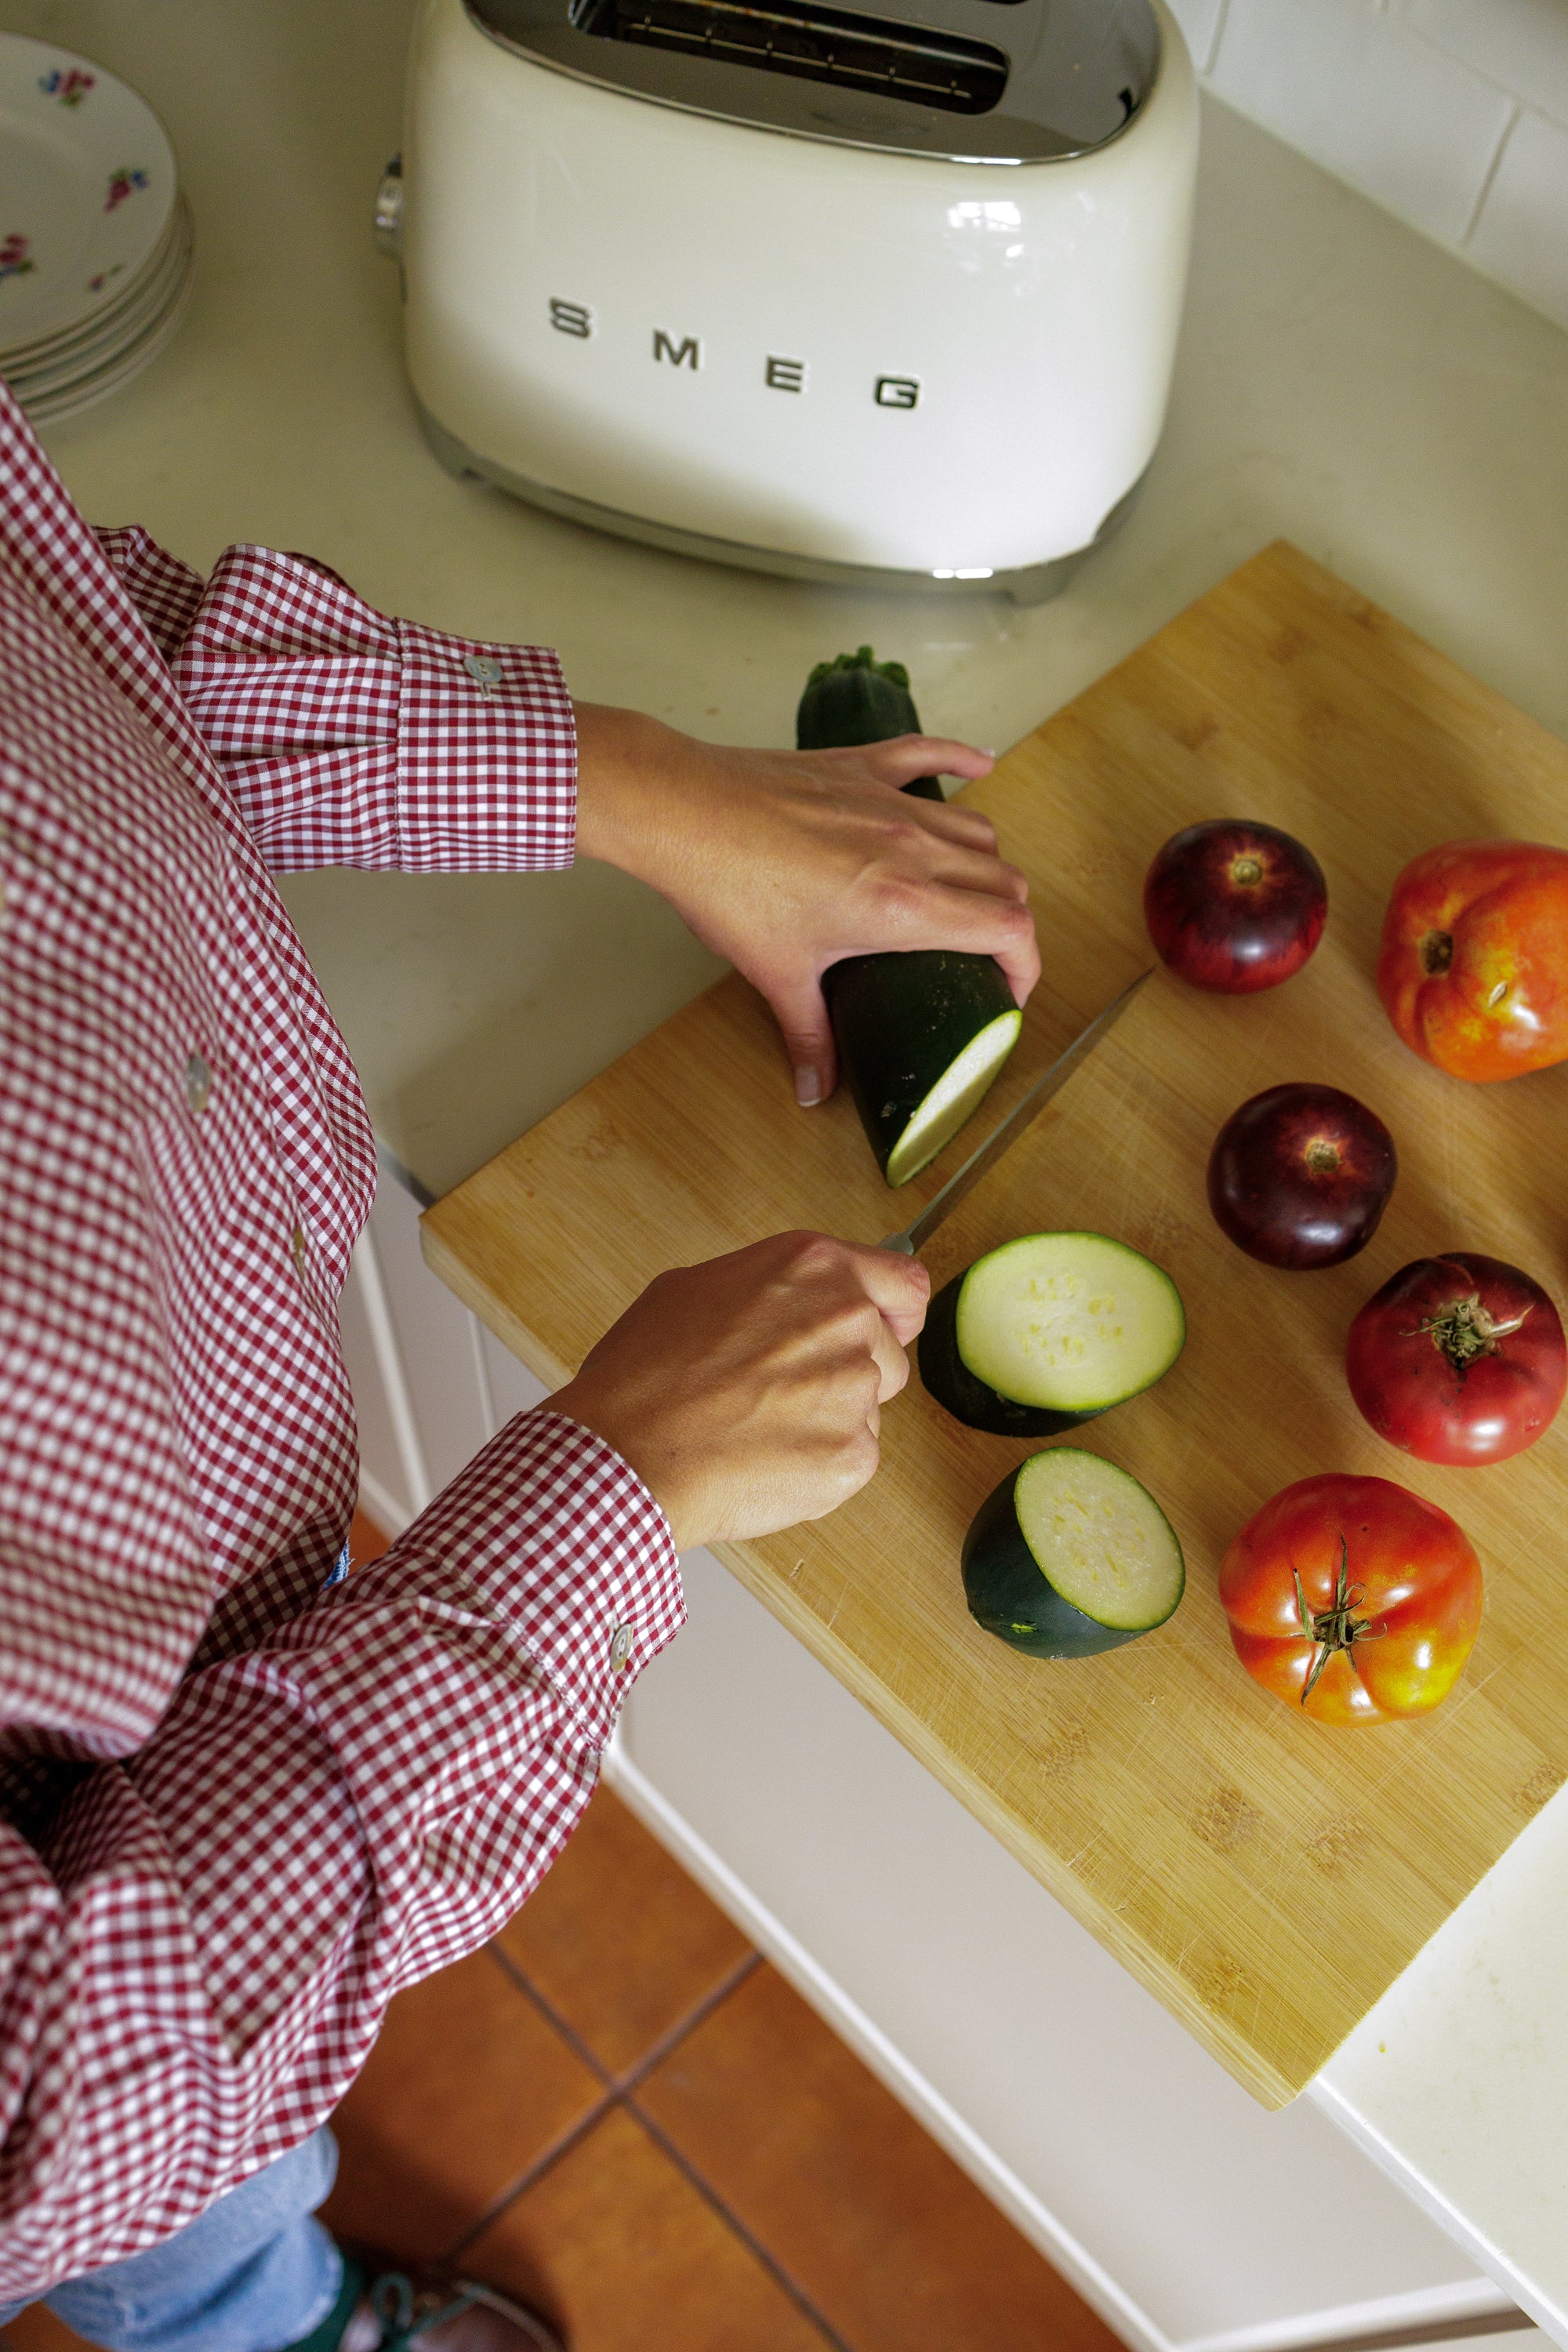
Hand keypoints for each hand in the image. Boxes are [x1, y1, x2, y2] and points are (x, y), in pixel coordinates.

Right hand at [551, 1231, 929, 1549]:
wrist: (627, 1455)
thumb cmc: (644, 1376)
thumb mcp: (693, 1288)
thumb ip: (768, 1288)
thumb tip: (785, 1299)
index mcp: (812, 1266)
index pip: (904, 1283)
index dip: (893, 1312)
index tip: (884, 1328)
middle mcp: (846, 1317)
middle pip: (885, 1353)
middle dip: (845, 1372)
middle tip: (778, 1392)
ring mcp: (854, 1388)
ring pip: (867, 1408)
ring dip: (830, 1419)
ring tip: (760, 1428)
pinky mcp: (854, 1453)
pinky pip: (852, 1458)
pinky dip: (816, 1466)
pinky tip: (763, 1461)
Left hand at [572, 704, 1038, 1108]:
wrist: (680, 811)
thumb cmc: (727, 889)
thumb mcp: (776, 974)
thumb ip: (808, 1035)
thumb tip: (815, 1090)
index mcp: (905, 905)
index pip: (1009, 928)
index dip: (1027, 964)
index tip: (1011, 990)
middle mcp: (915, 848)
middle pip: (1004, 882)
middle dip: (1009, 924)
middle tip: (984, 956)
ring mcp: (891, 801)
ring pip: (976, 829)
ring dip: (986, 864)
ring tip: (968, 895)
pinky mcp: (861, 766)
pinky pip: (930, 754)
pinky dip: (963, 760)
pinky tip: (983, 765)